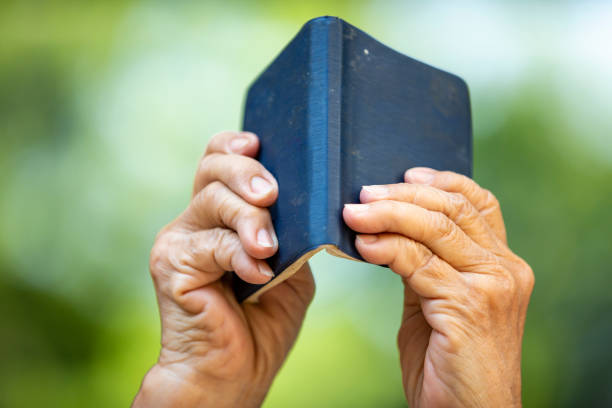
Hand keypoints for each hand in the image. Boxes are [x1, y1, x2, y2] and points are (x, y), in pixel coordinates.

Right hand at [133, 131, 314, 407]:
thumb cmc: (261, 321)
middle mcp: (195, 221)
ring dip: (248, 218)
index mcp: (221, 216)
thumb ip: (293, 232)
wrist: (233, 372)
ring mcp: (179, 241)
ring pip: (211, 200)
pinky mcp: (171, 265)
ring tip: (269, 245)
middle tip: (270, 193)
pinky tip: (258, 272)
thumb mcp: (289, 265)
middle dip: (246, 172)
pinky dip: (239, 254)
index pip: (219, 161)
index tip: (259, 143)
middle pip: (213, 168)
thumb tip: (308, 202)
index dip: (236, 145)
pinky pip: (211, 244)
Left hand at [343, 168, 533, 407]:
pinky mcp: (468, 308)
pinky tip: (363, 244)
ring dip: (388, 214)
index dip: (442, 180)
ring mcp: (491, 287)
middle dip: (403, 194)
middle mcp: (505, 270)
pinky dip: (387, 248)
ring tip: (355, 211)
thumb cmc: (450, 361)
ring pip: (434, 229)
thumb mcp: (440, 302)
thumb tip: (388, 231)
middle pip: (452, 209)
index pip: (479, 203)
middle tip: (364, 193)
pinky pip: (419, 264)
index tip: (405, 173)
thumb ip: (426, 266)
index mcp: (503, 264)